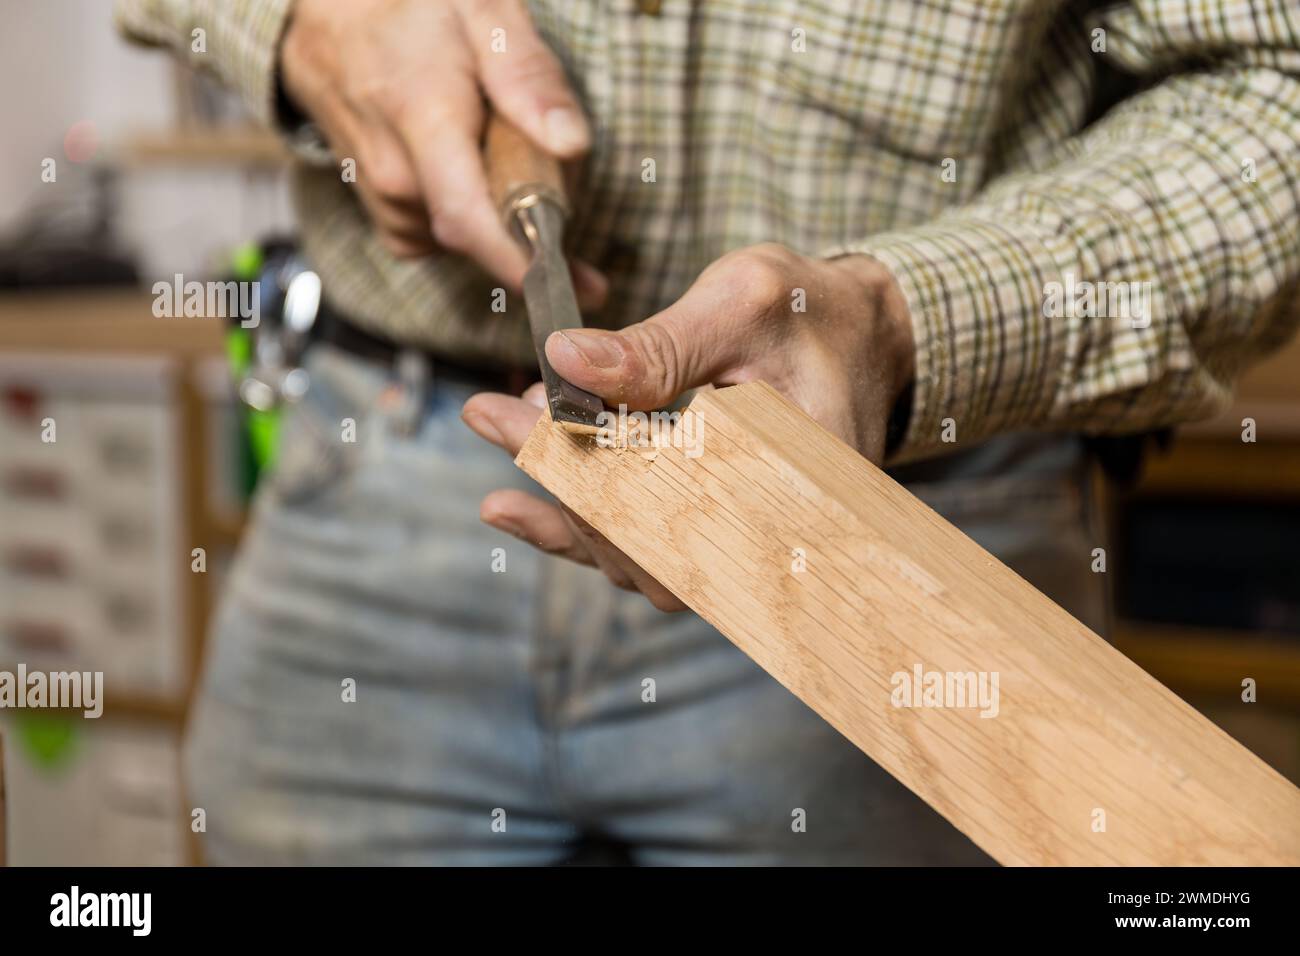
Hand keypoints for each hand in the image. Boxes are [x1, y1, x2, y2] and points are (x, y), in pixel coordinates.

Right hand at [280, 0, 605, 305]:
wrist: (326, 18)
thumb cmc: (409, 9)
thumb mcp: (483, 13)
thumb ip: (528, 78)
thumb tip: (571, 144)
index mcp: (423, 122)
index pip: (469, 221)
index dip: (521, 263)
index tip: (572, 286)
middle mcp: (395, 175)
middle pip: (485, 235)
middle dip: (533, 222)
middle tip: (554, 169)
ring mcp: (383, 199)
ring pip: (469, 239)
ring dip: (503, 214)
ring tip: (502, 151)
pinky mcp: (385, 214)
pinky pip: (444, 237)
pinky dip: (472, 217)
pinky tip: (473, 172)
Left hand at [461, 243, 915, 610]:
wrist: (868, 338)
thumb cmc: (815, 313)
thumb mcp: (743, 303)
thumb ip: (659, 344)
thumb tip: (564, 361)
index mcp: (792, 477)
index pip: (665, 491)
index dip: (575, 462)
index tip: (506, 414)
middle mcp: (776, 532)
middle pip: (644, 541)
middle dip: (554, 481)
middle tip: (489, 417)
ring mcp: (751, 545)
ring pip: (639, 560)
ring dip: (560, 508)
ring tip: (501, 437)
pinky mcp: (727, 537)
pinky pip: (648, 555)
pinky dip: (583, 530)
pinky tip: (523, 505)